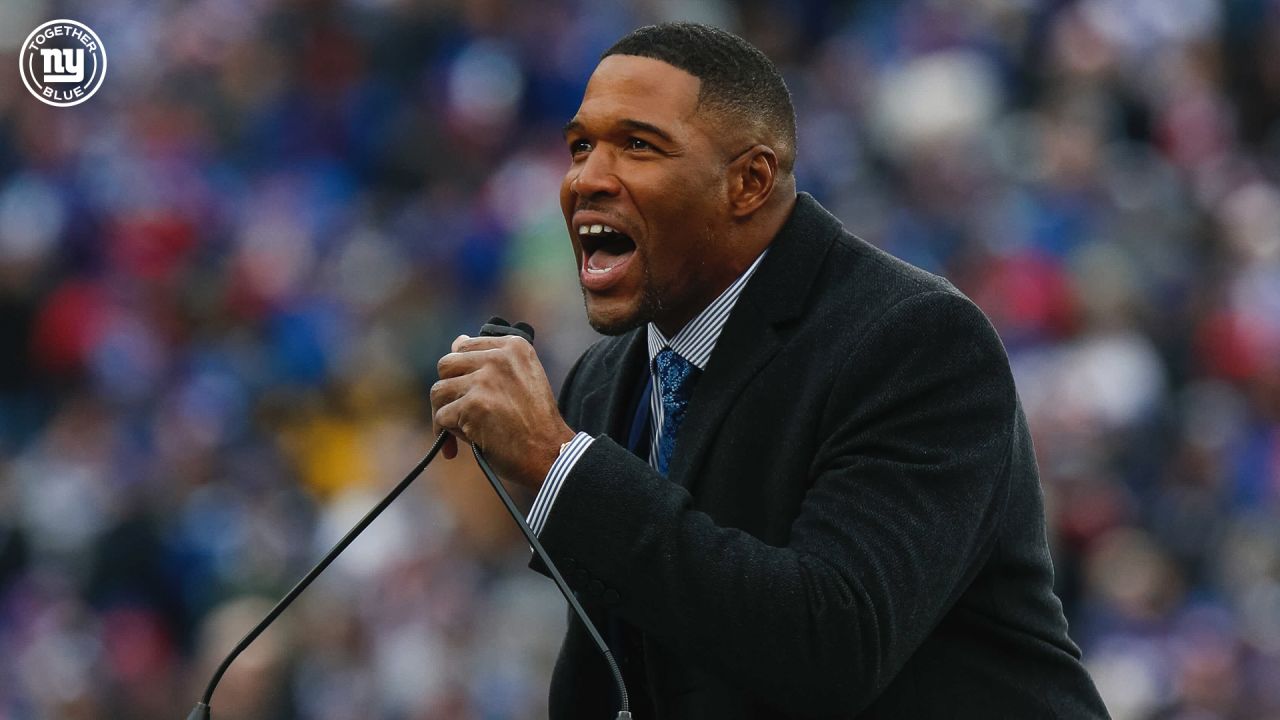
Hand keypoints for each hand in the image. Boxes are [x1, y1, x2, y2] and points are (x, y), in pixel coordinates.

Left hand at [430, 334, 574, 489]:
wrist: (550, 453)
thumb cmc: (535, 422)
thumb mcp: (524, 377)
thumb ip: (490, 359)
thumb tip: (456, 341)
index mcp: (514, 347)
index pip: (465, 346)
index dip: (460, 373)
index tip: (467, 391)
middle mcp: (499, 358)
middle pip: (447, 365)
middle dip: (448, 391)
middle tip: (458, 412)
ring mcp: (485, 381)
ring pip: (439, 391)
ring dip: (445, 413)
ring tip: (462, 430)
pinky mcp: (473, 405)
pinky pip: (441, 416)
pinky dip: (447, 434)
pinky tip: (464, 443)